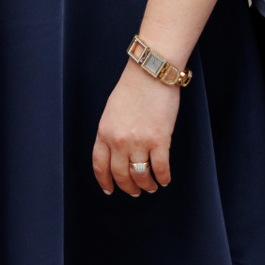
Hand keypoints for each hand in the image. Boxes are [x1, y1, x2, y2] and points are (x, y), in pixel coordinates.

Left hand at [92, 61, 180, 196]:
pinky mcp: (159, 140)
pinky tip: (164, 180)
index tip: (109, 189)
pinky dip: (163, 178)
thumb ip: (110, 132)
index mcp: (104, 132)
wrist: (151, 73)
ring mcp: (139, 142)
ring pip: (140, 175)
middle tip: (134, 192)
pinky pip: (160, 168)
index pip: (100, 165)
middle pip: (120, 175)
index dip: (105, 181)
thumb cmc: (132, 87)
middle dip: (128, 187)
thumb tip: (116, 152)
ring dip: (146, 185)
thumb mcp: (111, 111)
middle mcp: (119, 141)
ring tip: (150, 187)